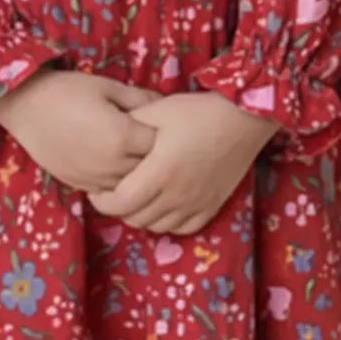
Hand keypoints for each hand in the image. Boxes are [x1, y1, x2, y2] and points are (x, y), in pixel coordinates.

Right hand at [0, 65, 166, 190]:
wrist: (25, 106)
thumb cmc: (67, 91)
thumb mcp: (108, 87)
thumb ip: (140, 98)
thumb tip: (164, 103)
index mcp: (123, 138)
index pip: (158, 144)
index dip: (159, 132)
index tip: (154, 123)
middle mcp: (112, 164)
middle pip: (148, 168)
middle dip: (150, 155)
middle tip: (142, 137)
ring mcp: (95, 179)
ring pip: (130, 185)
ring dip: (133, 171)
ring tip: (125, 150)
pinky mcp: (80, 185)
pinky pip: (109, 191)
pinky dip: (114, 180)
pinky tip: (109, 163)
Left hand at [85, 90, 280, 233]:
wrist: (243, 118)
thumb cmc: (197, 112)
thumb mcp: (156, 111)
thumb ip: (128, 126)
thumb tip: (105, 136)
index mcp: (159, 172)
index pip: (119, 203)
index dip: (101, 201)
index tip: (98, 190)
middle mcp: (176, 195)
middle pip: (135, 218)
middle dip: (118, 208)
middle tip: (115, 192)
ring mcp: (195, 204)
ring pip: (156, 226)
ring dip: (141, 216)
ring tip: (138, 198)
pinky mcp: (211, 206)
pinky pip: (182, 228)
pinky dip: (167, 222)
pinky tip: (163, 206)